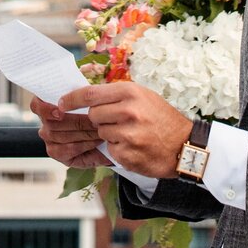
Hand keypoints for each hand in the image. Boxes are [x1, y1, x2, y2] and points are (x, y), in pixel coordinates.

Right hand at [31, 94, 106, 170]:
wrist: (105, 138)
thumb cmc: (96, 116)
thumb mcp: (91, 102)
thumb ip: (83, 96)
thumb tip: (83, 93)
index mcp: (49, 106)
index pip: (36, 105)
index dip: (45, 108)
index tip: (60, 112)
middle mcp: (45, 123)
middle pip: (53, 123)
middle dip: (79, 121)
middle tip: (97, 120)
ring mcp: (49, 139)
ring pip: (62, 135)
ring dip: (84, 132)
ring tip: (100, 129)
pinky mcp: (55, 153)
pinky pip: (66, 149)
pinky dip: (84, 144)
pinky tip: (96, 141)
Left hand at [58, 83, 194, 178]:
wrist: (185, 147)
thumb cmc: (162, 119)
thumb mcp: (144, 97)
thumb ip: (117, 96)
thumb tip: (85, 97)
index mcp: (130, 93)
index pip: (90, 94)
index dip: (71, 99)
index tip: (61, 103)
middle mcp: (128, 111)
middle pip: (92, 115)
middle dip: (98, 120)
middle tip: (116, 122)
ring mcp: (128, 134)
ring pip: (100, 133)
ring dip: (110, 135)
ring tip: (131, 134)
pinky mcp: (127, 154)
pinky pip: (110, 150)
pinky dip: (118, 149)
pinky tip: (135, 147)